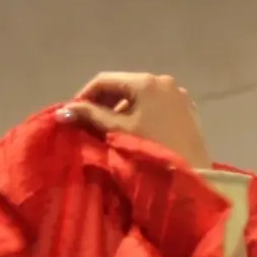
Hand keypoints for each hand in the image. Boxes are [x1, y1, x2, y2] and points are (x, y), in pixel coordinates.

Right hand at [58, 73, 211, 169]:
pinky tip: (134, 130)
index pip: (105, 79)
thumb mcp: (118, 131)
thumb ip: (90, 117)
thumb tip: (62, 112)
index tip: (73, 113)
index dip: (85, 95)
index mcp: (146, 81)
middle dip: (104, 102)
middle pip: (124, 85)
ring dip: (122, 108)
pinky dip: (141, 113)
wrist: (194, 176)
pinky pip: (157, 105)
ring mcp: (179, 94)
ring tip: (109, 129)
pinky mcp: (187, 109)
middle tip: (88, 121)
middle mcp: (164, 81)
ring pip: (141, 95)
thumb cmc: (152, 150)